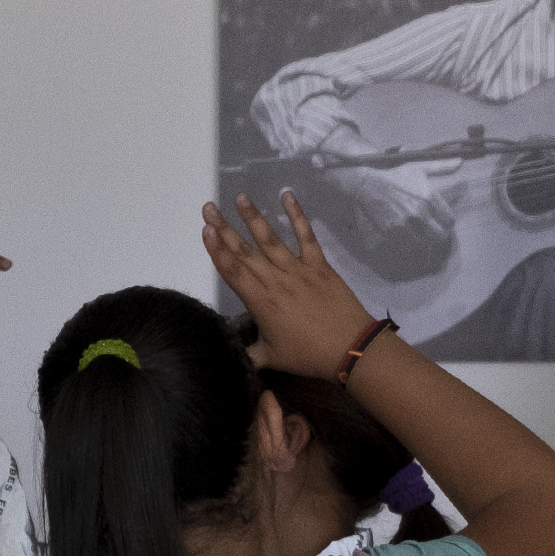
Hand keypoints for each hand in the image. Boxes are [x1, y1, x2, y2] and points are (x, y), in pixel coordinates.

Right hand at [202, 192, 378, 375]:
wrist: (348, 347)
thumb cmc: (307, 355)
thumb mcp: (269, 359)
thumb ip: (246, 352)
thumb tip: (226, 349)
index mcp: (260, 302)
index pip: (233, 272)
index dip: (217, 250)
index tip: (205, 230)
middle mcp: (275, 280)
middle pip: (245, 251)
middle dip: (224, 228)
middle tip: (209, 208)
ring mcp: (298, 269)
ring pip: (271, 240)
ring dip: (254, 218)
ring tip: (240, 198)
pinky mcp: (318, 265)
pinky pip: (306, 236)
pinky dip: (297, 215)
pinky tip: (287, 196)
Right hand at [314, 166, 455, 279]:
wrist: (368, 181)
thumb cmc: (395, 172)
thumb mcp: (420, 166)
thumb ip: (442, 166)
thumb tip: (460, 162)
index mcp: (429, 197)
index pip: (449, 220)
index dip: (448, 222)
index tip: (443, 221)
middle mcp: (419, 213)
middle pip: (439, 236)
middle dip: (440, 234)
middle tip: (435, 231)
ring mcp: (405, 224)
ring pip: (424, 243)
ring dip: (425, 240)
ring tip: (422, 234)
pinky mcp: (391, 232)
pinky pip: (407, 244)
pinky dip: (410, 242)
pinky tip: (409, 234)